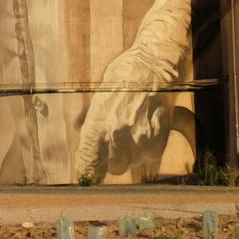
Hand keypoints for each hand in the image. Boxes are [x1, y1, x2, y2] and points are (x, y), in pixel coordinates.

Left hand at [74, 45, 176, 183]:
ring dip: (133, 153)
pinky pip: (152, 156)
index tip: (88, 177)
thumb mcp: (100, 92)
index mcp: (98, 121)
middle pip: (114, 168)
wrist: (156, 61)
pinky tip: (148, 129)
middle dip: (114, 160)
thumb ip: (90, 117)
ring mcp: (139, 136)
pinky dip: (150, 148)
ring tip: (135, 128)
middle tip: (117, 144)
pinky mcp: (159, 136)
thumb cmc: (126, 73)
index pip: (88, 161)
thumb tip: (78, 130)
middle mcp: (116, 132)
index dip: (88, 172)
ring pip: (134, 162)